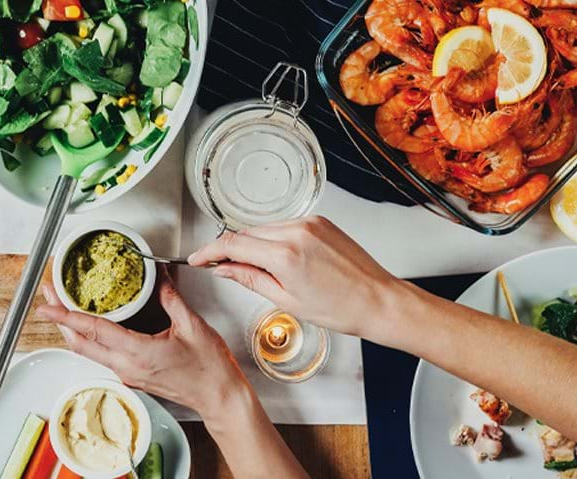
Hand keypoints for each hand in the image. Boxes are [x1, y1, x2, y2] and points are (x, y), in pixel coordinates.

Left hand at [37, 267, 252, 419]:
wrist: (218, 398)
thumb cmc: (209, 369)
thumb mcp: (191, 325)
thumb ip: (170, 297)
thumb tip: (158, 275)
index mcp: (138, 353)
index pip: (93, 330)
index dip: (66, 315)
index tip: (47, 304)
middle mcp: (127, 367)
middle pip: (80, 343)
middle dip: (60, 319)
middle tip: (49, 296)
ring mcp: (128, 374)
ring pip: (88, 351)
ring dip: (72, 329)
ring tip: (64, 306)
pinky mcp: (132, 376)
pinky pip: (102, 355)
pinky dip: (90, 337)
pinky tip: (92, 324)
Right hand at [187, 216, 406, 341]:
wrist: (378, 300)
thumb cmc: (341, 308)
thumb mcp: (287, 300)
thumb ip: (250, 278)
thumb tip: (225, 268)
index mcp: (286, 255)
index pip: (234, 244)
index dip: (210, 251)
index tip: (199, 258)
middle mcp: (297, 232)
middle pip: (247, 233)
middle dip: (231, 248)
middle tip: (222, 266)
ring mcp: (310, 223)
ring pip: (265, 228)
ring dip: (254, 243)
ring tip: (257, 268)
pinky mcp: (320, 221)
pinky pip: (285, 225)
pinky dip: (274, 238)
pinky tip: (279, 257)